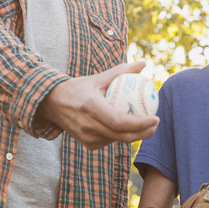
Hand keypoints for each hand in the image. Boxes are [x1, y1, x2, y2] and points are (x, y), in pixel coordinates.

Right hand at [36, 61, 158, 149]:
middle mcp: (88, 125)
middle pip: (122, 136)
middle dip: (143, 133)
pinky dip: (120, 135)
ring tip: (148, 125)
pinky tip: (131, 127)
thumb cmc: (78, 87)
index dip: (140, 123)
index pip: (120, 121)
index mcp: (91, 107)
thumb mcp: (98, 77)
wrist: (52, 103)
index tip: (155, 117)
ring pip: (117, 140)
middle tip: (156, 123)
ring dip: (134, 135)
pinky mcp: (87, 144)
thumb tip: (143, 63)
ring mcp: (86, 137)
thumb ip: (121, 71)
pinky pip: (110, 140)